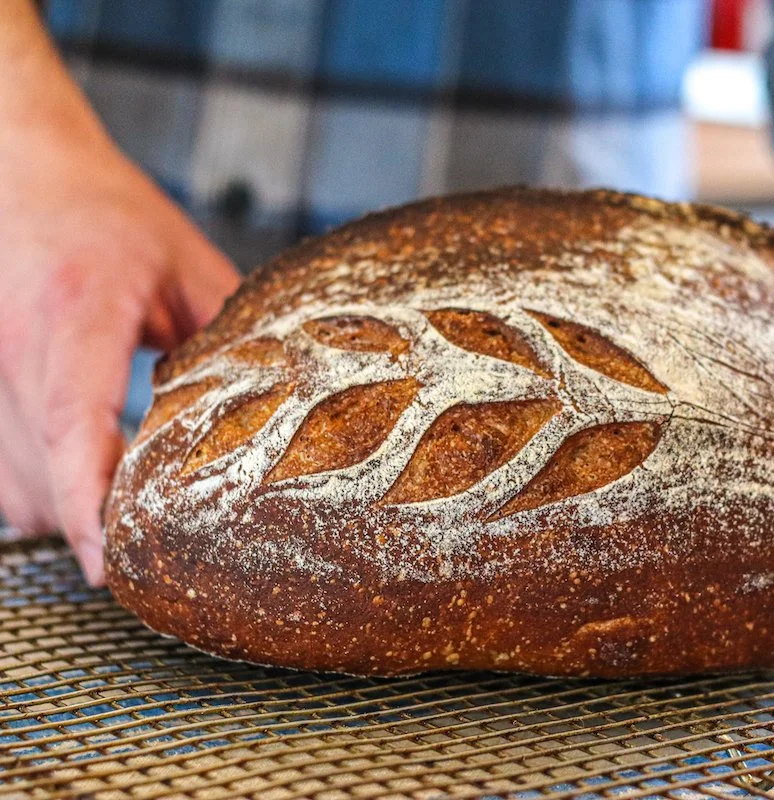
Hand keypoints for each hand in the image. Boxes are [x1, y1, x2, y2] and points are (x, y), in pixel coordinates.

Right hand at [0, 3, 238, 584]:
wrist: (24, 170)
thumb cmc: (107, 213)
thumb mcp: (187, 263)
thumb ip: (227, 335)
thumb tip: (278, 403)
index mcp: (77, 308)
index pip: (71, 420)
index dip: (89, 498)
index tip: (113, 556)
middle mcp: (13, 342)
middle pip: (39, 469)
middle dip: (92, 525)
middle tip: (151, 562)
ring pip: (8, 481)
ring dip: (63, 513)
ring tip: (124, 526)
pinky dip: (35, 492)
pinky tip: (79, 493)